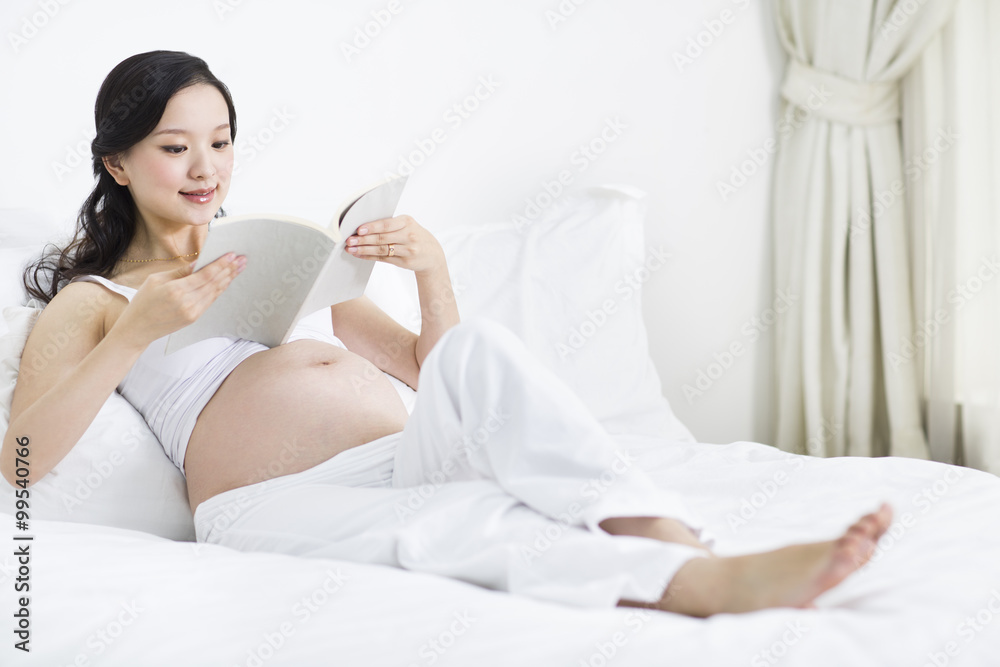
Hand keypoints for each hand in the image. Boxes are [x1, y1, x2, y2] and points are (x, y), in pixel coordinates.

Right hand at [115, 252, 245, 345]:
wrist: (138, 329)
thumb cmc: (143, 301)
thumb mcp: (156, 280)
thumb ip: (181, 271)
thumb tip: (200, 262)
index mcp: (176, 290)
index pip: (205, 275)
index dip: (221, 264)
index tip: (232, 255)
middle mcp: (187, 303)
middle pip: (214, 283)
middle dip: (230, 270)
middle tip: (242, 259)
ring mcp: (193, 312)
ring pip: (215, 292)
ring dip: (229, 279)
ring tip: (239, 268)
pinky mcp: (194, 318)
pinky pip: (210, 300)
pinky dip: (220, 289)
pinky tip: (226, 280)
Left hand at [344, 215, 445, 274]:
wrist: (432, 254)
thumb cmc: (415, 236)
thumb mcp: (408, 226)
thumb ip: (390, 225)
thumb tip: (363, 227)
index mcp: (408, 222)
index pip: (387, 224)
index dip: (372, 227)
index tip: (359, 229)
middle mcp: (409, 236)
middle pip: (383, 238)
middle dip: (364, 239)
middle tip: (350, 240)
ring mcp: (408, 250)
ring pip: (382, 249)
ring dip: (364, 250)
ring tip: (351, 249)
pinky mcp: (405, 262)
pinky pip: (384, 259)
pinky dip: (370, 257)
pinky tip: (361, 255)